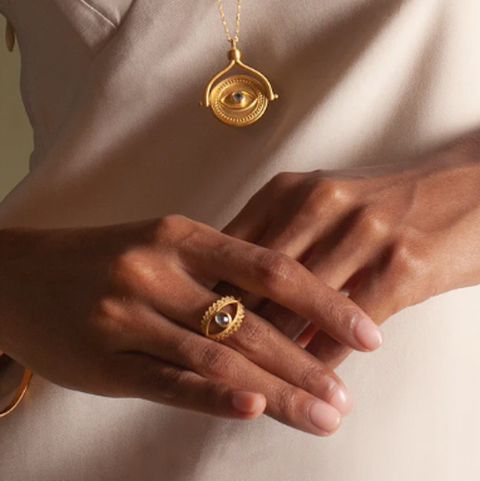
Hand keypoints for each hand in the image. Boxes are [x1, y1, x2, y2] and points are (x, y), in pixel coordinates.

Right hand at [0, 215, 378, 434]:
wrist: (22, 274)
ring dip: (277, 391)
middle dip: (308, 360)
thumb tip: (283, 303)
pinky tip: (254, 411)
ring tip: (322, 415)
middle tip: (348, 392)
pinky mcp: (104, 358)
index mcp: (182, 235)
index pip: (271, 268)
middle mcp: (159, 271)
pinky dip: (213, 397)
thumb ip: (217, 269)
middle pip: (252, 321)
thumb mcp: (162, 244)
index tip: (366, 331)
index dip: (324, 300)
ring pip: (218, 358)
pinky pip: (168, 380)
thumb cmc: (106, 257)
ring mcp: (129, 314)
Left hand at [221, 135, 479, 366]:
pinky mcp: (400, 266)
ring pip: (298, 311)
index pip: (232, 253)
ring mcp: (360, 234)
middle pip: (257, 285)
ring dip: (276, 358)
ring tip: (258, 388)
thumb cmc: (382, 198)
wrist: (464, 185)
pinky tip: (312, 381)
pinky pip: (346, 326)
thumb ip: (276, 235)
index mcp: (289, 190)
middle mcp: (319, 206)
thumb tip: (233, 287)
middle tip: (210, 369)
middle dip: (231, 333)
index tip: (190, 331)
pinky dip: (324, 359)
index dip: (208, 296)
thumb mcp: (321, 200)